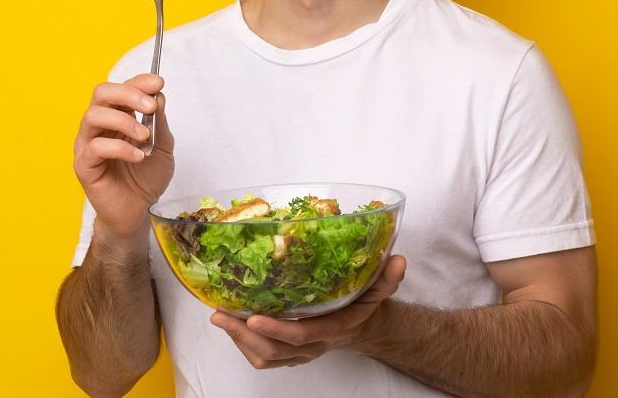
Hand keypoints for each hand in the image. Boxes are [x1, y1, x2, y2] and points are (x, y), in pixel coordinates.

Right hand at [73, 74, 174, 238]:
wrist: (137, 211)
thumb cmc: (146, 177)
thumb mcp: (163, 148)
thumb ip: (159, 123)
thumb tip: (158, 96)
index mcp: (116, 116)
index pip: (120, 88)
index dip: (138, 81)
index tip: (158, 83)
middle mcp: (98, 126)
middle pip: (101, 93)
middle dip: (128, 94)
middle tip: (149, 107)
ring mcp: (87, 144)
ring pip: (93, 115)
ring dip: (124, 121)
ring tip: (145, 138)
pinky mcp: (83, 165)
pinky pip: (95, 147)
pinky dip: (120, 148)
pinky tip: (137, 157)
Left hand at [209, 255, 406, 368]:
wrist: (362, 329)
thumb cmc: (364, 304)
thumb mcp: (380, 288)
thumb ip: (388, 277)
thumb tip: (398, 259)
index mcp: (331, 329)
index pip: (301, 335)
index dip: (276, 329)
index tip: (252, 315)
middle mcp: (312, 345)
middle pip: (273, 351)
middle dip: (243, 335)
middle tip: (219, 314)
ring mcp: (298, 352)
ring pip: (263, 358)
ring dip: (238, 341)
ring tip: (220, 316)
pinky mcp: (288, 353)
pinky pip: (262, 358)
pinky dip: (243, 344)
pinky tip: (231, 324)